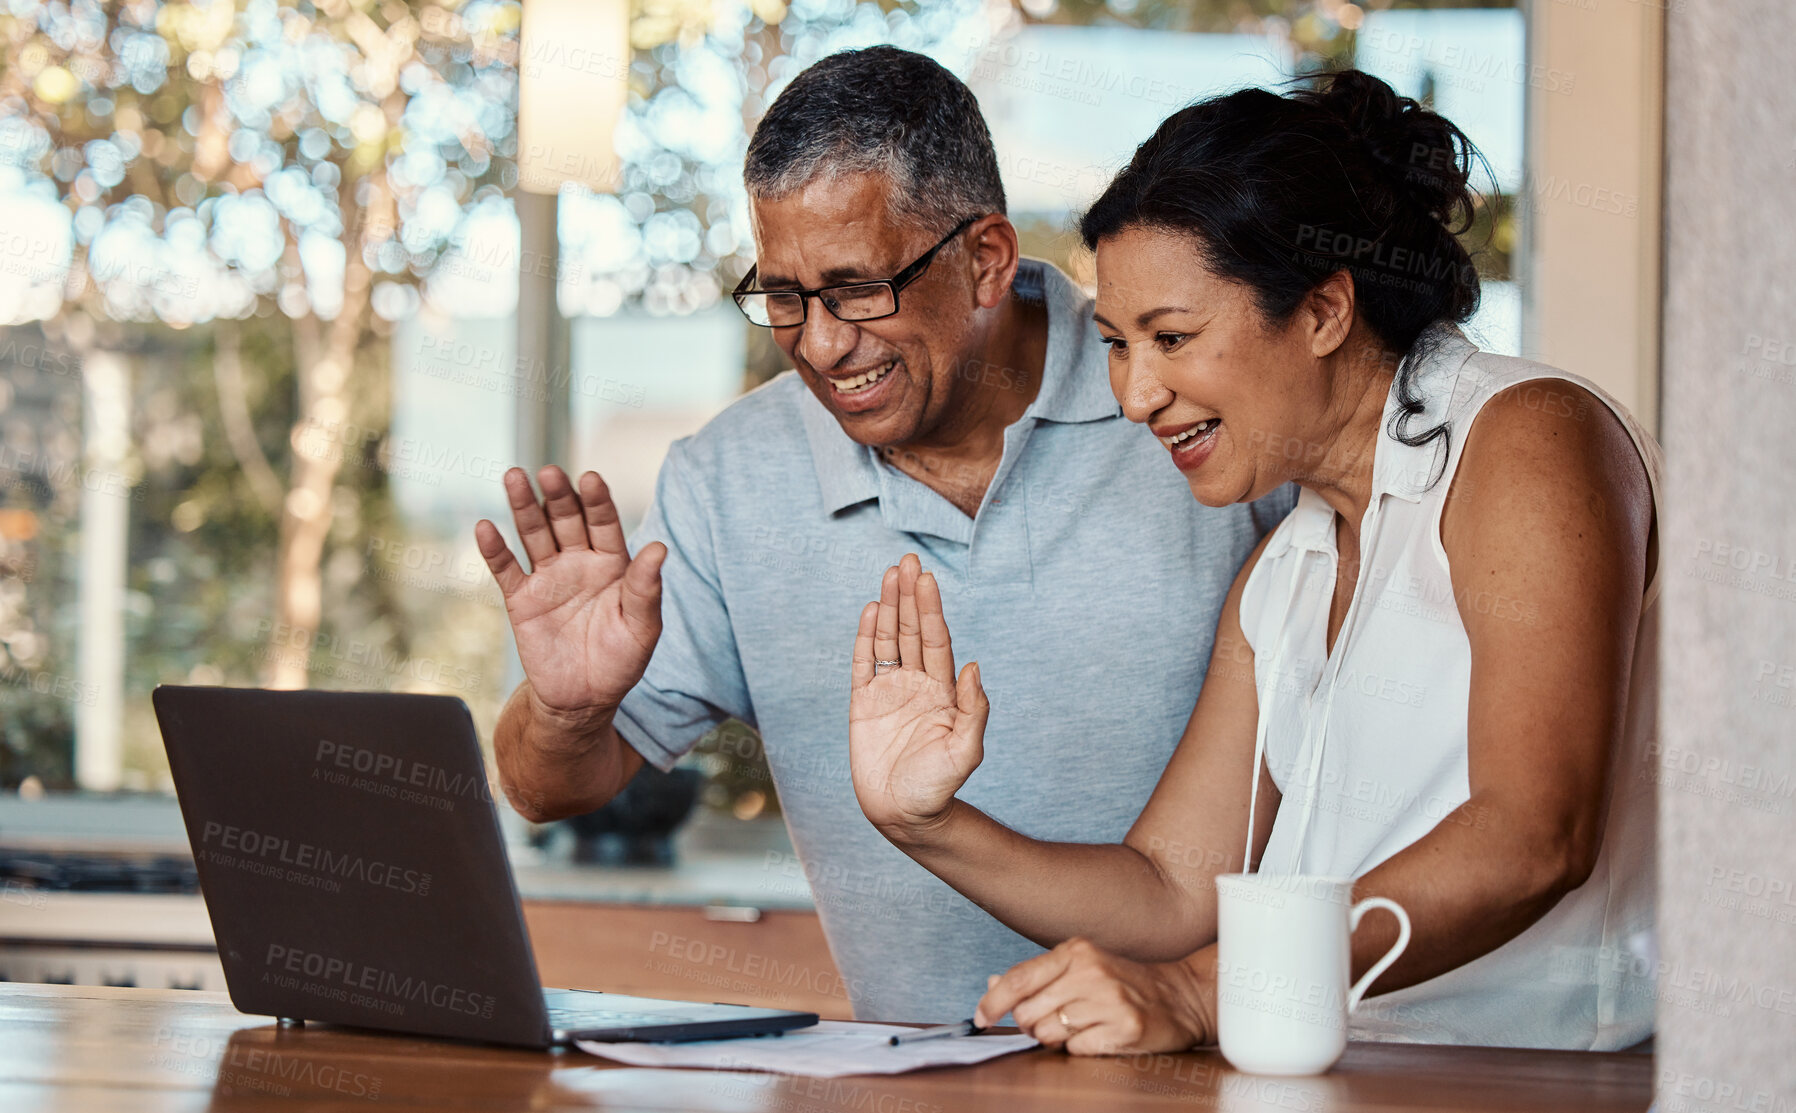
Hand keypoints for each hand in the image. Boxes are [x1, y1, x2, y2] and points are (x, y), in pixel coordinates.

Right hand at [475, 466, 665, 729]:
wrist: (583, 700)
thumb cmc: (620, 661)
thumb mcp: (642, 628)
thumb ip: (647, 589)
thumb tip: (659, 548)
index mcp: (612, 564)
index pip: (605, 523)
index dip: (597, 501)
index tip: (591, 478)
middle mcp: (579, 562)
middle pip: (566, 520)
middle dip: (558, 496)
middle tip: (550, 472)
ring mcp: (548, 578)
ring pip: (534, 534)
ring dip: (524, 506)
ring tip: (514, 476)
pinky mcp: (521, 599)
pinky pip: (506, 569)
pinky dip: (495, 549)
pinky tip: (486, 527)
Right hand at [848, 553, 988, 841]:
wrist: (905, 815)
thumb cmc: (940, 786)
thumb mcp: (966, 750)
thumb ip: (974, 709)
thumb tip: (973, 666)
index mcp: (943, 691)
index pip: (935, 640)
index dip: (930, 609)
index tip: (927, 578)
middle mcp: (917, 684)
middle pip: (911, 631)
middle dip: (909, 596)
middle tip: (907, 560)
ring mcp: (889, 692)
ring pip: (888, 640)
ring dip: (887, 608)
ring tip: (889, 574)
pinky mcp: (863, 705)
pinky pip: (862, 664)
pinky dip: (864, 637)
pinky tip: (868, 611)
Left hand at [974, 939, 1216, 1055]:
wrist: (1180, 997)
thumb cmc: (1124, 983)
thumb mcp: (1081, 968)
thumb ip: (1037, 976)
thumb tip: (992, 985)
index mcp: (1075, 951)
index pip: (1019, 978)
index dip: (993, 1002)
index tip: (981, 1017)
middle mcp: (1091, 971)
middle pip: (1029, 1012)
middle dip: (1031, 1025)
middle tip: (1050, 1023)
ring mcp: (1110, 999)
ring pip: (1050, 1033)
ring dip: (1056, 1039)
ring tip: (1080, 1027)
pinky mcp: (1126, 1027)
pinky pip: (1077, 1049)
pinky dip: (1081, 1048)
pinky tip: (1099, 1035)